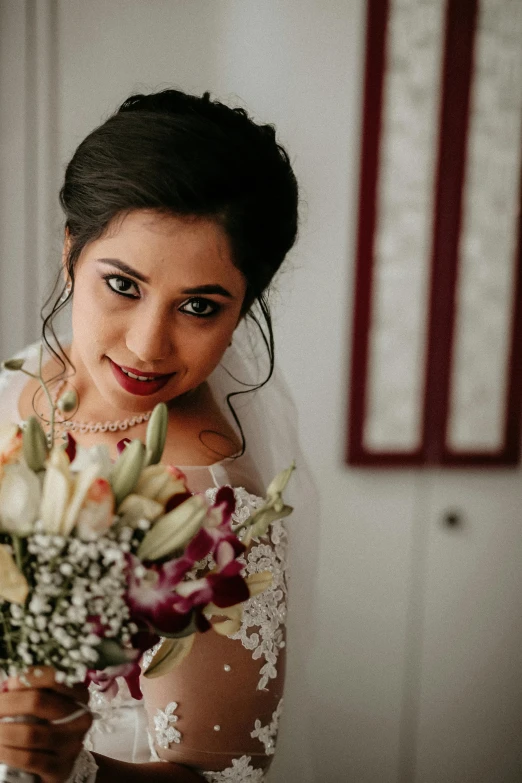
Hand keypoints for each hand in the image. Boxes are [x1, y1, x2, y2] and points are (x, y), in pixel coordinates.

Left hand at [0, 667, 92, 782]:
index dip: (29, 678)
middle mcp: (80, 718)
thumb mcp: (48, 704)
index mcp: (79, 696)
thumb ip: (32, 691)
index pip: (55, 678)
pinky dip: (7, 752)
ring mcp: (71, 744)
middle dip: (8, 703)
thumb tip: (7, 685)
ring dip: (3, 731)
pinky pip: (28, 759)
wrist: (59, 762)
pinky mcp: (60, 768)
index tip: (11, 683)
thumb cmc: (49, 725)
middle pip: (38, 702)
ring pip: (30, 733)